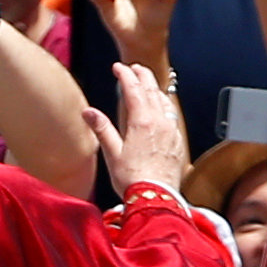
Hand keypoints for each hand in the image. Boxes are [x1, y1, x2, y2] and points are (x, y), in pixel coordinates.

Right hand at [87, 63, 188, 195]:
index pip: (133, 90)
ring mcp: (171, 132)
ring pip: (164, 102)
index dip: (125, 75)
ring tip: (148, 85)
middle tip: (135, 68)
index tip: (118, 67)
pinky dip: (165, 106)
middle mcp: (160, 123)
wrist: (156, 198)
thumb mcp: (112, 153)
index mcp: (142, 122)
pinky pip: (172, 117)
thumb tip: (88, 111)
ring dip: (155, 89)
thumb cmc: (132, 179)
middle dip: (143, 76)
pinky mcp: (177, 143)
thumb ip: (102, 129)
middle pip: (152, 90)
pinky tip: (162, 110)